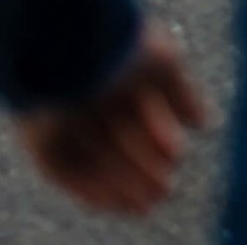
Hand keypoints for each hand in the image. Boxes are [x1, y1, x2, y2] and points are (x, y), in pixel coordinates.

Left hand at [15, 25, 207, 215]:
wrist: (69, 44)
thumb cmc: (119, 46)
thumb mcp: (164, 66)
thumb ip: (183, 95)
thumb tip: (205, 123)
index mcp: (116, 74)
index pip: (140, 116)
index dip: (158, 142)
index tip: (174, 160)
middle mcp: (88, 98)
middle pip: (118, 143)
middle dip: (142, 168)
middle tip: (164, 190)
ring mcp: (64, 121)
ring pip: (96, 161)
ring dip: (122, 184)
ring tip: (148, 202)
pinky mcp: (41, 141)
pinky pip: (67, 173)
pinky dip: (91, 190)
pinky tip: (116, 201)